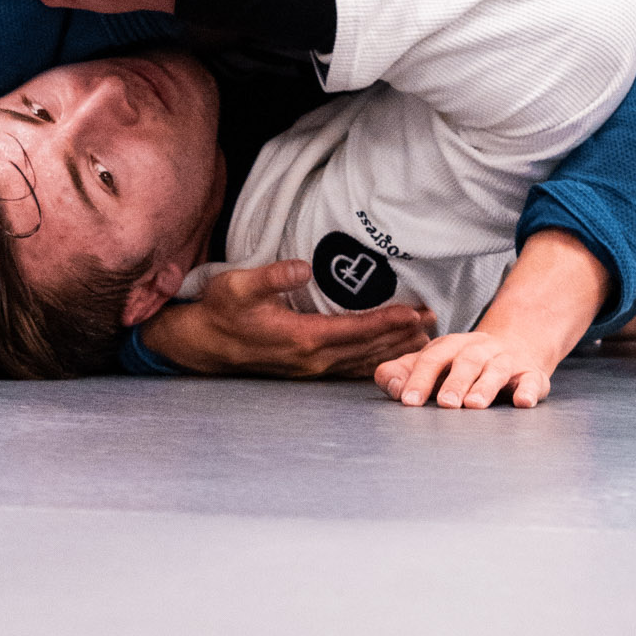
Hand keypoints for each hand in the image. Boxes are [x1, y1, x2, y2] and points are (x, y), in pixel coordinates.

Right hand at [140, 258, 434, 377]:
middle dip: (402, 335)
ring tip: (424, 337)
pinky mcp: (307, 369)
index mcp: (302, 338)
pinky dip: (376, 361)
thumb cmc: (220, 311)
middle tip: (434, 320)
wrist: (201, 344)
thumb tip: (304, 266)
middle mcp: (312, 359)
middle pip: (368, 348)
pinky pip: (350, 368)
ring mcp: (311, 369)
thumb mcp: (238, 286)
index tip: (415, 312)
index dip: (388, 321)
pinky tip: (392, 357)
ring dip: (395, 350)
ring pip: (363, 361)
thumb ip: (272, 276)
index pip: (356, 330)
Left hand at [376, 329, 551, 409]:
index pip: (432, 358)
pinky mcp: (531, 375)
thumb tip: (389, 384)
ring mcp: (506, 361)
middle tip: (444, 404)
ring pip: (496, 370)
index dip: (419, 378)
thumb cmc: (464, 363)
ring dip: (485, 386)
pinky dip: (528, 391)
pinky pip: (532, 381)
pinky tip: (523, 402)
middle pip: (466, 361)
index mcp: (451, 346)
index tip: (408, 401)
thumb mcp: (434, 362)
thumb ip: (405, 372)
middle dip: (455, 382)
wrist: (516, 345)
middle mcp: (479, 350)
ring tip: (474, 405)